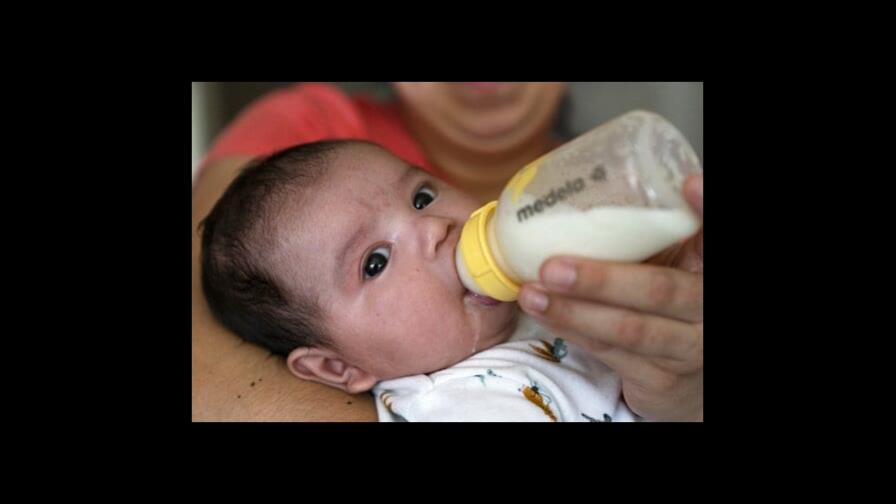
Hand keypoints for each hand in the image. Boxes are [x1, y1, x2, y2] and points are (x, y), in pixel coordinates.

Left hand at [517, 175, 702, 420]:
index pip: (711, 238)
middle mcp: (706, 309)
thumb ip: (652, 233)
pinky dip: (574, 332)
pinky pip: (612, 355)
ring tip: (532, 292)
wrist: (691, 381)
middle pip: (660, 290)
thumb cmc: (671, 305)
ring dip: (574, 311)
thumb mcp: (673, 265)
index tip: (689, 183)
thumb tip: (596, 180)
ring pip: (630, 330)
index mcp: (708, 270)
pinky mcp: (662, 381)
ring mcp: (688, 350)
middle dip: (602, 279)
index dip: (705, 210)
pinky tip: (545, 315)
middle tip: (552, 266)